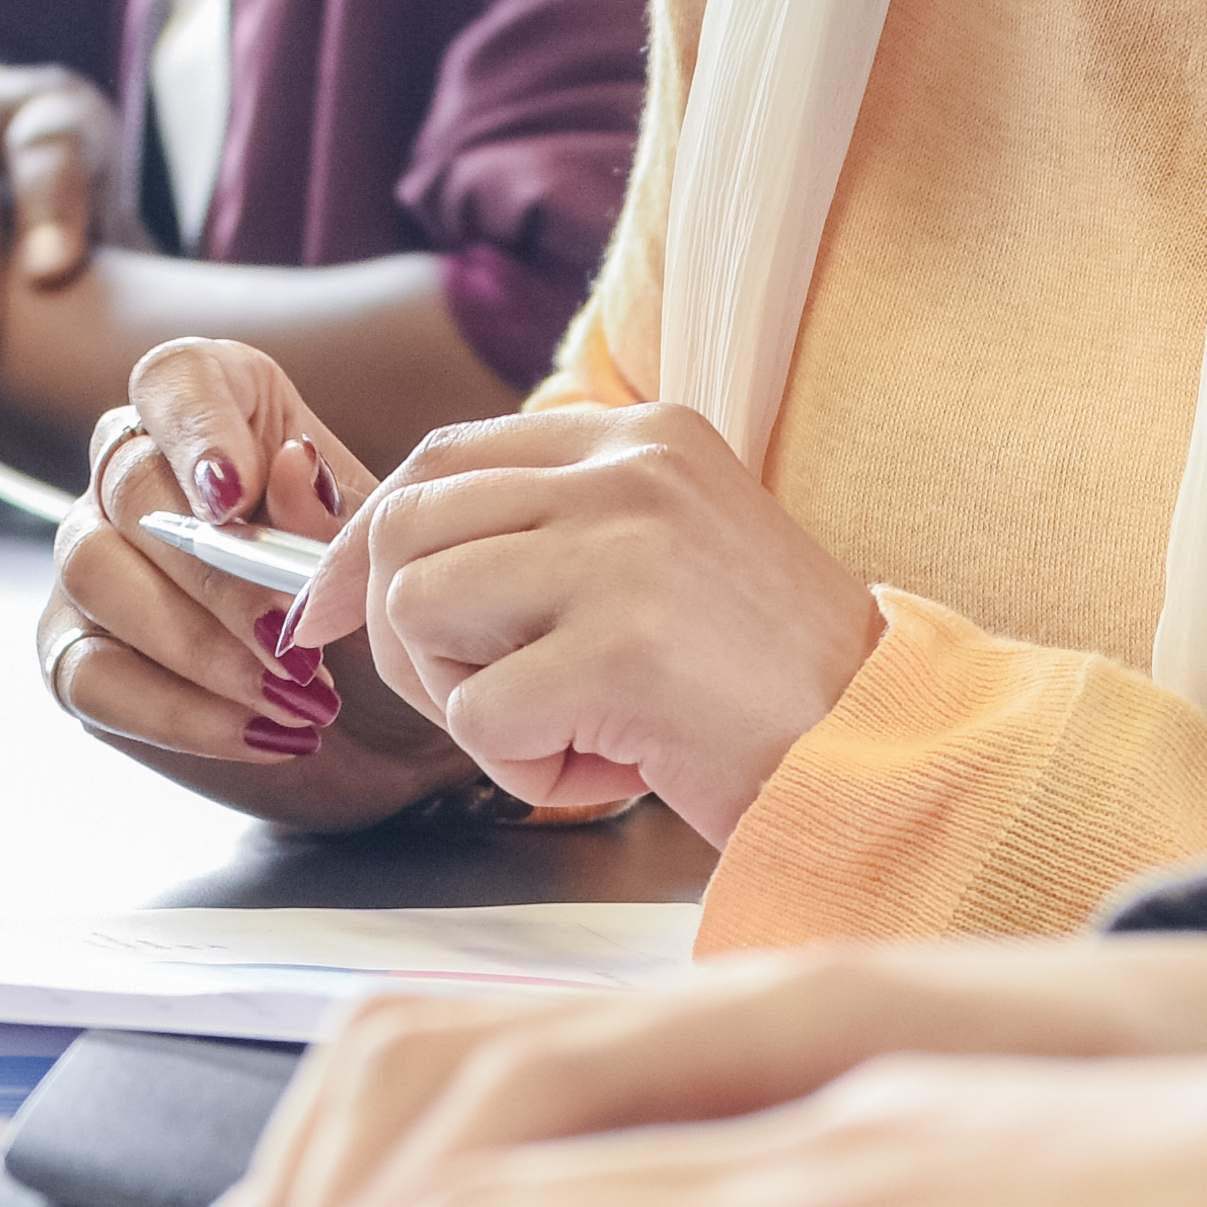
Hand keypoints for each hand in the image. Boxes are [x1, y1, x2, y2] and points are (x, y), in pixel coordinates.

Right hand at [38, 357, 493, 832]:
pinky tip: (258, 731)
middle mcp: (139, 469)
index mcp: (226, 410)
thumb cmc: (382, 613)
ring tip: (294, 695)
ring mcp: (94, 559)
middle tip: (291, 639)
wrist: (389, 725)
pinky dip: (178, 710)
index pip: (175, 379)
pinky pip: (91, 673)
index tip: (235, 496)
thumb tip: (288, 468)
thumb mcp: (381, 556)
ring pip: (94, 572)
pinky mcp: (74, 651)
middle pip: (131, 486)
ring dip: (197, 645)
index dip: (196, 429)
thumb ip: (334, 512)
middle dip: (216, 574)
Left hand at [323, 399, 886, 838]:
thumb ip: (550, 531)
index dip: (363, 538)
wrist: (880, 750)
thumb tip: (372, 567)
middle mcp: (626, 475)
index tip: (327, 608)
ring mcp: (622, 556)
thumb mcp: (666, 553)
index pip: (441, 455)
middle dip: (409, 639)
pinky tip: (612, 767)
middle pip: (407, 529)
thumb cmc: (766, 680)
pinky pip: (478, 717)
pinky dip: (526, 771)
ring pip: (420, 614)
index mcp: (638, 436)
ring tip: (570, 730)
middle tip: (489, 701)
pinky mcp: (618, 651)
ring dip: (470, 705)